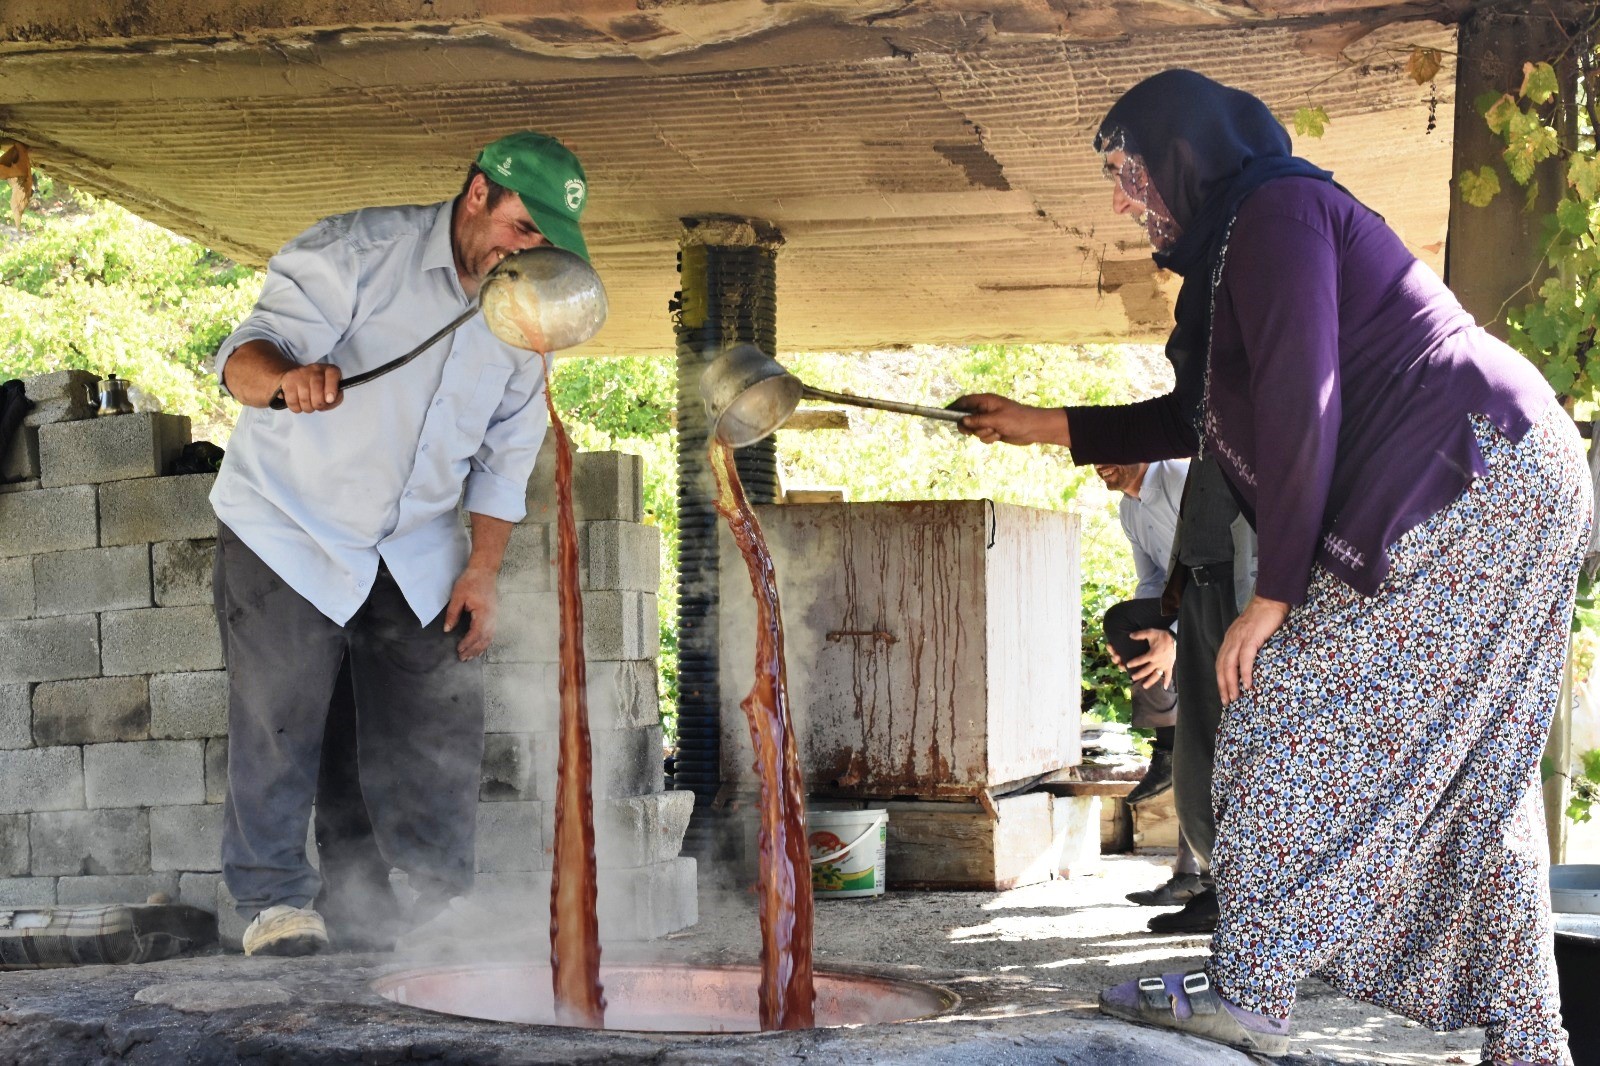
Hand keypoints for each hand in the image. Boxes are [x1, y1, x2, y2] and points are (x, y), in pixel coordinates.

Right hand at [274, 363, 343, 412]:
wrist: (296, 375)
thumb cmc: (319, 386)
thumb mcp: (332, 389)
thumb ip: (336, 397)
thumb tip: (329, 401)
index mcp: (329, 370)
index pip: (332, 375)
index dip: (331, 389)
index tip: (329, 400)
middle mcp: (315, 369)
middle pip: (317, 392)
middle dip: (319, 405)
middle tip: (318, 406)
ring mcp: (300, 374)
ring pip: (305, 399)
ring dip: (308, 408)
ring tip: (309, 405)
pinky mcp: (288, 381)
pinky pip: (293, 402)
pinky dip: (297, 408)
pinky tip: (299, 405)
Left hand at [444, 567, 497, 660]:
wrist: (484, 571)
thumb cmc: (470, 581)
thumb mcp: (457, 596)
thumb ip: (452, 614)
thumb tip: (447, 630)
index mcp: (483, 612)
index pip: (476, 633)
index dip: (468, 643)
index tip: (459, 650)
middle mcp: (492, 617)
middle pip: (484, 638)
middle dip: (473, 650)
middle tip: (462, 658)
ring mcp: (494, 616)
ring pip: (489, 637)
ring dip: (480, 648)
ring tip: (470, 656)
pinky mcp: (493, 615)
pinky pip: (491, 633)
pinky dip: (485, 642)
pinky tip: (479, 647)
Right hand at [948, 393, 1069, 446]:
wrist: (1033, 428)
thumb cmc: (1017, 419)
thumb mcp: (995, 419)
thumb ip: (978, 420)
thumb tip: (962, 421)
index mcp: (985, 401)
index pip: (964, 401)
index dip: (953, 407)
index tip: (944, 414)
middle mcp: (985, 410)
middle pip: (966, 417)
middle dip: (969, 426)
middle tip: (970, 432)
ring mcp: (989, 420)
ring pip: (975, 430)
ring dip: (983, 433)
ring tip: (996, 431)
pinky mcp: (993, 430)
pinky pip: (983, 436)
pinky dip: (989, 438)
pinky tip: (999, 436)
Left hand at [1125, 627, 1175, 689]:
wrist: (1175, 638)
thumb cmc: (1162, 636)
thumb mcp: (1151, 632)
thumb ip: (1140, 634)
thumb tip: (1130, 635)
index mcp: (1152, 654)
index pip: (1141, 660)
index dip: (1134, 663)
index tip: (1127, 665)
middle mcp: (1157, 662)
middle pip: (1146, 670)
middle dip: (1139, 675)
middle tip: (1132, 678)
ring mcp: (1164, 665)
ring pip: (1156, 676)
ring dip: (1150, 681)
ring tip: (1144, 686)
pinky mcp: (1169, 666)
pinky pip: (1168, 675)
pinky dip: (1167, 681)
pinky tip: (1165, 688)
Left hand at [1216, 595, 1289, 703]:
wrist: (1270, 600)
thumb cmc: (1264, 617)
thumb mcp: (1250, 632)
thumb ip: (1246, 645)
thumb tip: (1249, 663)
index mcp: (1230, 639)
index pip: (1220, 662)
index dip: (1221, 679)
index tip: (1224, 693)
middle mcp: (1231, 640)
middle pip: (1222, 666)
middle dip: (1223, 685)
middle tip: (1227, 701)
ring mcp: (1239, 639)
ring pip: (1230, 665)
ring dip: (1231, 683)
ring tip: (1235, 697)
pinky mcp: (1251, 638)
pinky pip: (1245, 659)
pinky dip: (1245, 673)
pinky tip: (1247, 684)